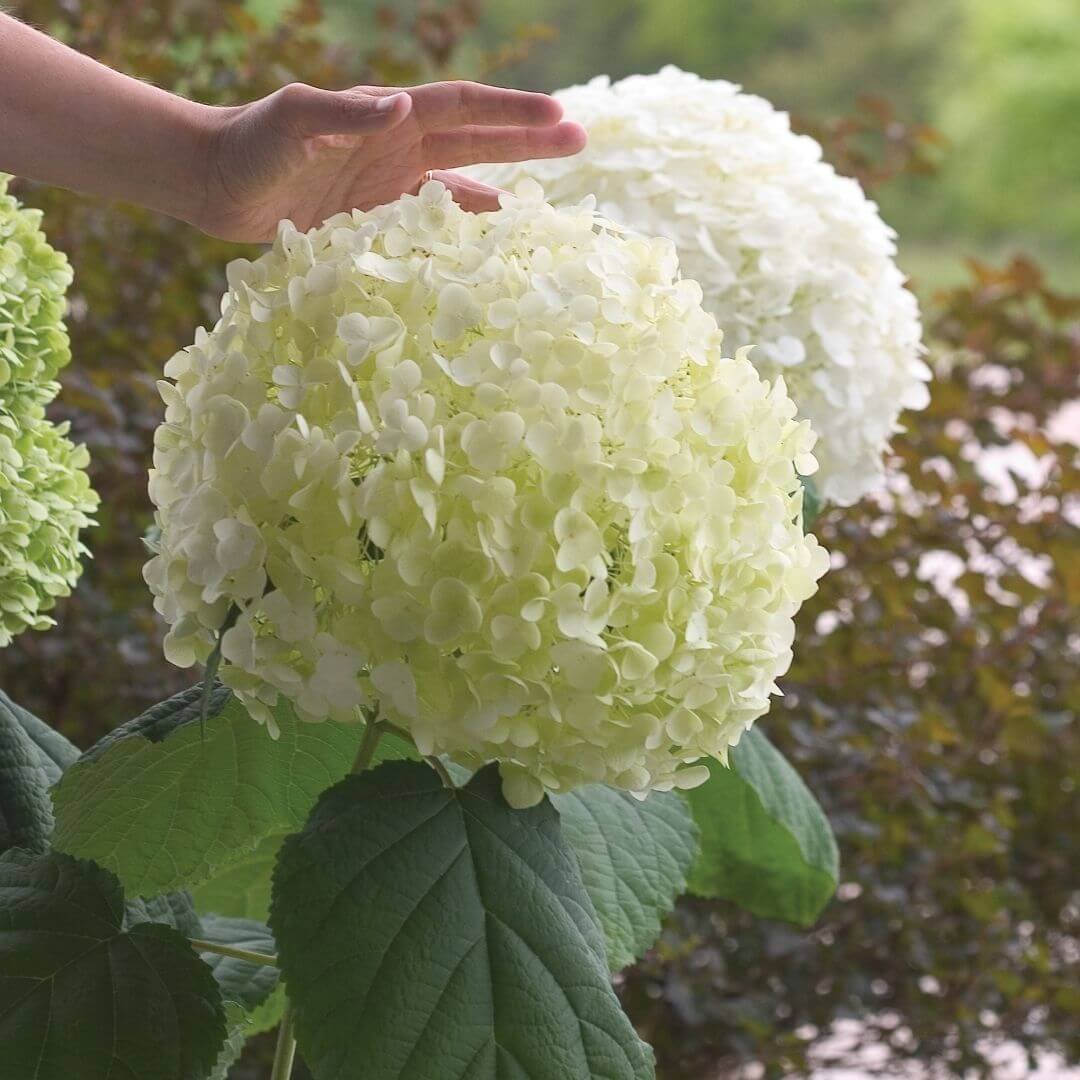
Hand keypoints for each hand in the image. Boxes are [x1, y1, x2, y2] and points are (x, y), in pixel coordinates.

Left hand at [197, 80, 585, 241]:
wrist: (213, 182)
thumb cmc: (248, 144)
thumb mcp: (292, 121)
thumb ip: (342, 113)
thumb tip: (401, 106)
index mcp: (387, 117)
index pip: (463, 108)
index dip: (511, 113)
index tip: (559, 117)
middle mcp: (396, 146)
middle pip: (476, 139)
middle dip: (527, 139)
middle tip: (582, 140)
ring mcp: (387, 183)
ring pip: (459, 182)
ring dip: (502, 184)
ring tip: (548, 198)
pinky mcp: (372, 217)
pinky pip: (427, 222)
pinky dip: (457, 229)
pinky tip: (483, 238)